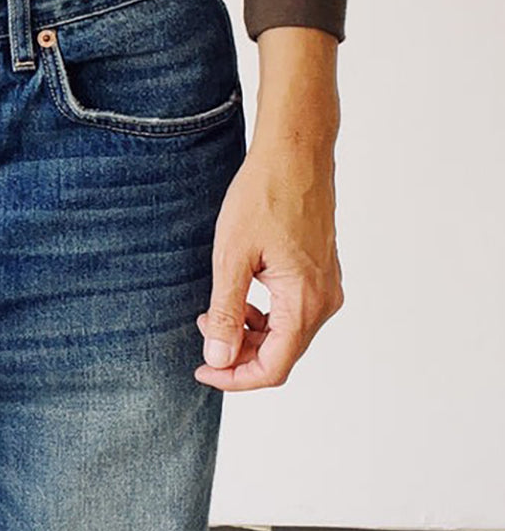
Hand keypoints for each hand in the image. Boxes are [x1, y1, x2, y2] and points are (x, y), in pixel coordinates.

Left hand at [193, 127, 343, 389]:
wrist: (295, 152)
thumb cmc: (264, 195)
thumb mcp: (233, 255)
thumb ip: (227, 311)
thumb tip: (218, 359)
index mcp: (304, 303)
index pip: (273, 367)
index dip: (235, 377)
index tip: (203, 370)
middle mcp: (324, 301)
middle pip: (282, 353)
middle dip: (239, 353)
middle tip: (203, 331)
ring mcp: (326, 286)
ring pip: (288, 333)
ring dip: (250, 333)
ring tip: (215, 310)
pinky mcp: (321, 272)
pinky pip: (294, 310)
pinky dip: (265, 314)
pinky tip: (241, 294)